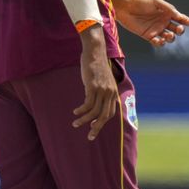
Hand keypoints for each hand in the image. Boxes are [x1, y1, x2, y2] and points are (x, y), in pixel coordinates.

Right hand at [73, 25, 118, 140]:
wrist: (95, 52)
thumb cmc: (97, 66)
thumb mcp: (103, 80)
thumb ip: (103, 91)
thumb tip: (96, 102)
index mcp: (113, 92)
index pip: (110, 113)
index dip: (102, 122)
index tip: (93, 128)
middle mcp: (109, 93)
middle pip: (104, 116)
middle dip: (96, 128)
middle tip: (89, 136)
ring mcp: (102, 90)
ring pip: (94, 112)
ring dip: (84, 120)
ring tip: (75, 124)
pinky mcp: (92, 86)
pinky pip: (87, 104)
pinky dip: (81, 110)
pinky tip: (75, 112)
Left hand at [115, 0, 188, 46]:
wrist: (125, 7)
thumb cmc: (141, 2)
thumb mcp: (156, 2)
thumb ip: (168, 8)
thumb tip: (179, 16)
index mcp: (166, 13)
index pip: (179, 18)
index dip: (186, 21)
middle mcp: (163, 22)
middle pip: (176, 29)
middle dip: (180, 30)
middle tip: (179, 29)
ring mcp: (156, 29)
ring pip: (169, 37)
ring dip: (171, 38)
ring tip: (168, 35)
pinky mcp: (149, 36)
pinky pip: (158, 42)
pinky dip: (160, 43)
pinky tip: (159, 40)